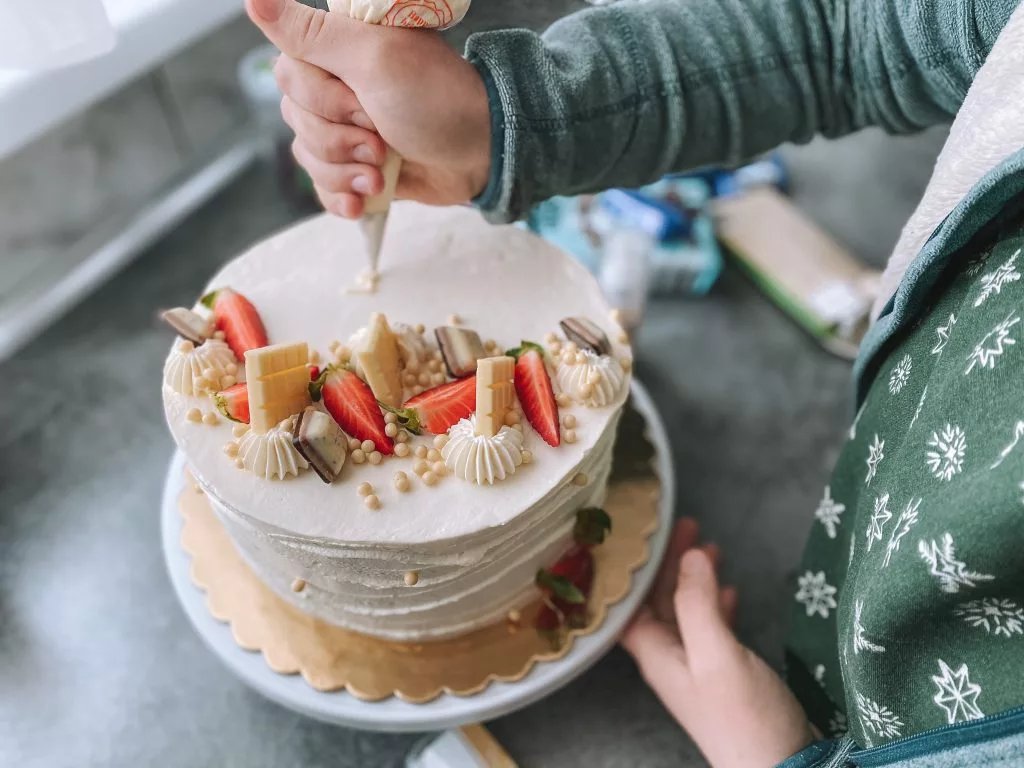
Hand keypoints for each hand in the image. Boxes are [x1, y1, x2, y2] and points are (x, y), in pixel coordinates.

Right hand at [246, 0, 491, 216]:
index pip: (287, 77)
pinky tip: (365, 200)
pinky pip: (324, 188)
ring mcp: (350, 130)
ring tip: (385, 169)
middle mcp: (339, 87)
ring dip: (346, 173)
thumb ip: (311, 34)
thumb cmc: (439, 100)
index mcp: (338, 51)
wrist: (483, 154)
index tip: (364, 104)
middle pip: (296, 122)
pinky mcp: (361, 168)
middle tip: (382, 137)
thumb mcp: (375, 58)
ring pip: (308, 158)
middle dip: (340, 142)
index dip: (323, 101)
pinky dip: (343, 198)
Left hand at [621, 518, 812, 767]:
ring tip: (712, 546)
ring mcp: (696, 669)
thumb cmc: (743, 719)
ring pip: (686, 612)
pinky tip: (731, 591)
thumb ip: (698, 604)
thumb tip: (689, 555)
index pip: (630, 599)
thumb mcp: (717, 655)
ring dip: (695, 579)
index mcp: (656, 653)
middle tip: (688, 525)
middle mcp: (669, 659)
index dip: (636, 564)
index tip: (648, 530)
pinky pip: (711, 629)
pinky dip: (717, 605)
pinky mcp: (723, 676)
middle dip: (670, 563)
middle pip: (658, 601)